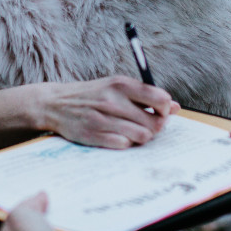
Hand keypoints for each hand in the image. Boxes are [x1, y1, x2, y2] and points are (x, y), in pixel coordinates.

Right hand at [38, 76, 178, 148]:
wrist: (55, 103)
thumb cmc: (91, 95)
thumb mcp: (116, 87)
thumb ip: (145, 95)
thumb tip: (175, 107)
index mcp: (121, 84)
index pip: (160, 99)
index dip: (165, 110)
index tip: (159, 113)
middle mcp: (114, 101)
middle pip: (155, 122)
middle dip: (155, 127)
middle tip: (146, 125)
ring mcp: (104, 119)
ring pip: (143, 136)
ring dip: (142, 137)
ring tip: (133, 132)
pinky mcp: (94, 135)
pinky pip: (125, 145)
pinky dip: (126, 143)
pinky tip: (119, 137)